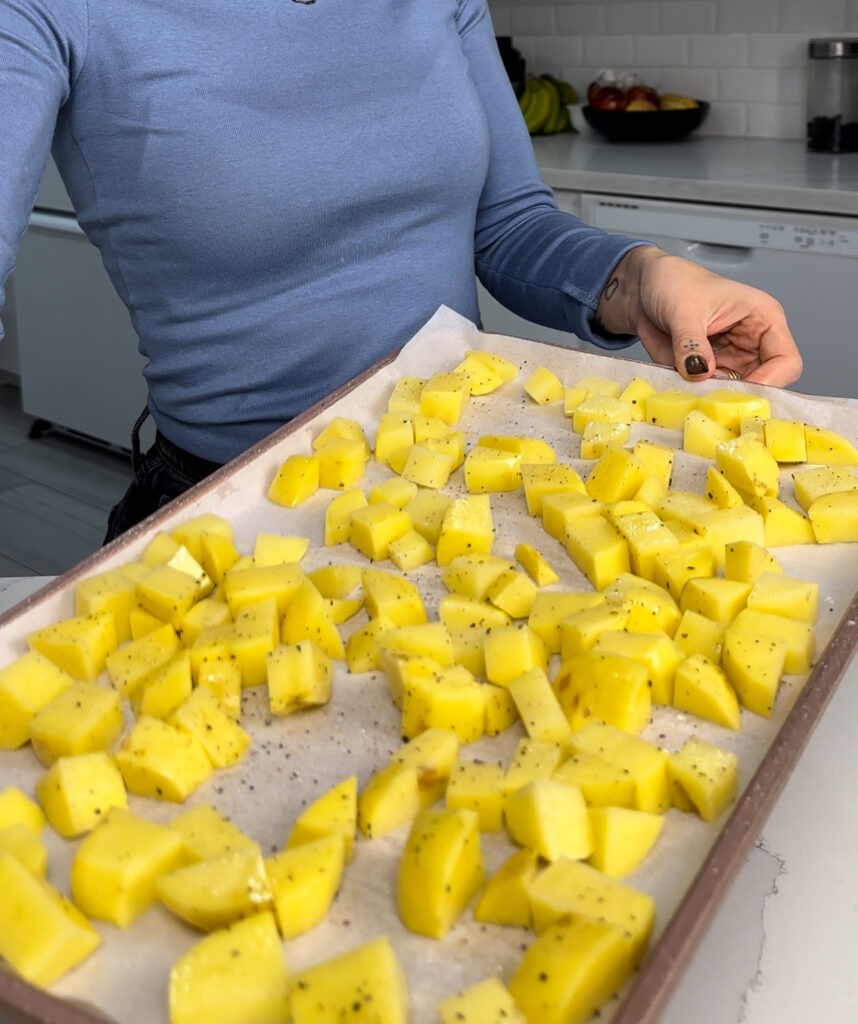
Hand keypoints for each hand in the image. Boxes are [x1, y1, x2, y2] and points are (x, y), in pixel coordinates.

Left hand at [594, 246, 803, 386]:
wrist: (644, 291)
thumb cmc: (673, 283)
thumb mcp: (682, 309)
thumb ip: (691, 343)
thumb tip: (699, 372)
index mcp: (763, 319)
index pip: (786, 361)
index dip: (770, 382)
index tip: (740, 394)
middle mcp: (753, 344)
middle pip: (765, 386)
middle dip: (741, 398)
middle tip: (714, 404)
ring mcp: (730, 362)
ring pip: (736, 396)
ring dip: (716, 401)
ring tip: (691, 395)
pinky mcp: (708, 374)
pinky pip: (710, 396)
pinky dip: (697, 400)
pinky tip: (681, 394)